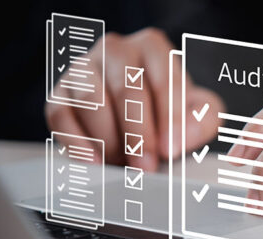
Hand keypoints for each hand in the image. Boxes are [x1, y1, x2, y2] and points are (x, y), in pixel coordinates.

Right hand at [45, 28, 223, 170]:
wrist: (140, 120)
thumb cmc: (171, 112)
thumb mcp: (198, 113)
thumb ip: (202, 120)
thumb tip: (183, 134)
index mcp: (152, 48)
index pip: (163, 78)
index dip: (169, 117)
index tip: (171, 150)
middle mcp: (115, 50)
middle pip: (126, 88)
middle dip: (138, 134)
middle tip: (146, 167)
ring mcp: (83, 70)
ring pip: (92, 100)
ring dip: (110, 139)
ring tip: (125, 167)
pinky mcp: (59, 94)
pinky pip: (61, 115)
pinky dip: (77, 142)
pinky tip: (95, 163)